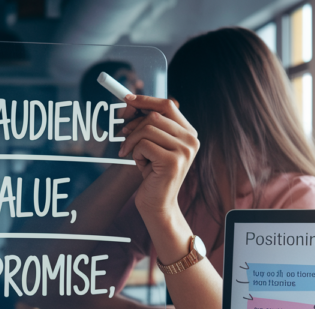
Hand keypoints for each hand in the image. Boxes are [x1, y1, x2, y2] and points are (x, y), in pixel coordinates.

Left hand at [117, 95, 198, 220]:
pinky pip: (144, 145)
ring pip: (147, 129)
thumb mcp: (152, 144)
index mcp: (189, 133)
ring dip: (133, 142)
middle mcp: (191, 140)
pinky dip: (136, 154)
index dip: (146, 100)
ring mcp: (184, 150)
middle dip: (134, 126)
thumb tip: (130, 103)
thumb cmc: (153, 174)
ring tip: (134, 156)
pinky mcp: (173, 161)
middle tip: (123, 138)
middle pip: (154, 116)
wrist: (158, 204)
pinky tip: (141, 166)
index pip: (168, 105)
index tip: (127, 98)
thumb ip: (148, 124)